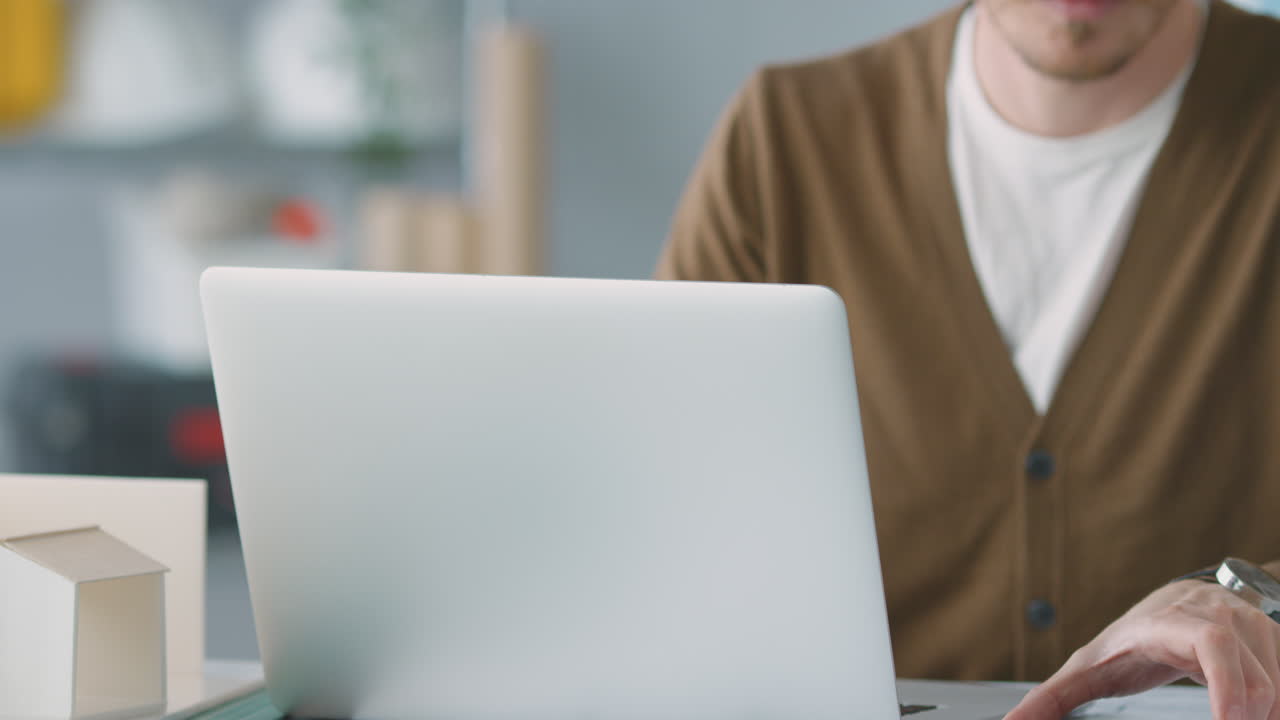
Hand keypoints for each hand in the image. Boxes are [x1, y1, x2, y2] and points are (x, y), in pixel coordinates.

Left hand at [1005, 580, 1279, 719]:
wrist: (1175, 602)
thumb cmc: (1131, 640)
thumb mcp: (1088, 666)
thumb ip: (1051, 698)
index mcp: (1173, 623)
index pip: (1213, 646)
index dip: (1228, 690)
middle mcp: (1221, 619)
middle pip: (1256, 678)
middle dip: (1247, 718)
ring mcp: (1254, 628)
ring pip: (1278, 688)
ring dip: (1263, 718)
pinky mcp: (1276, 642)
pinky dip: (1273, 712)